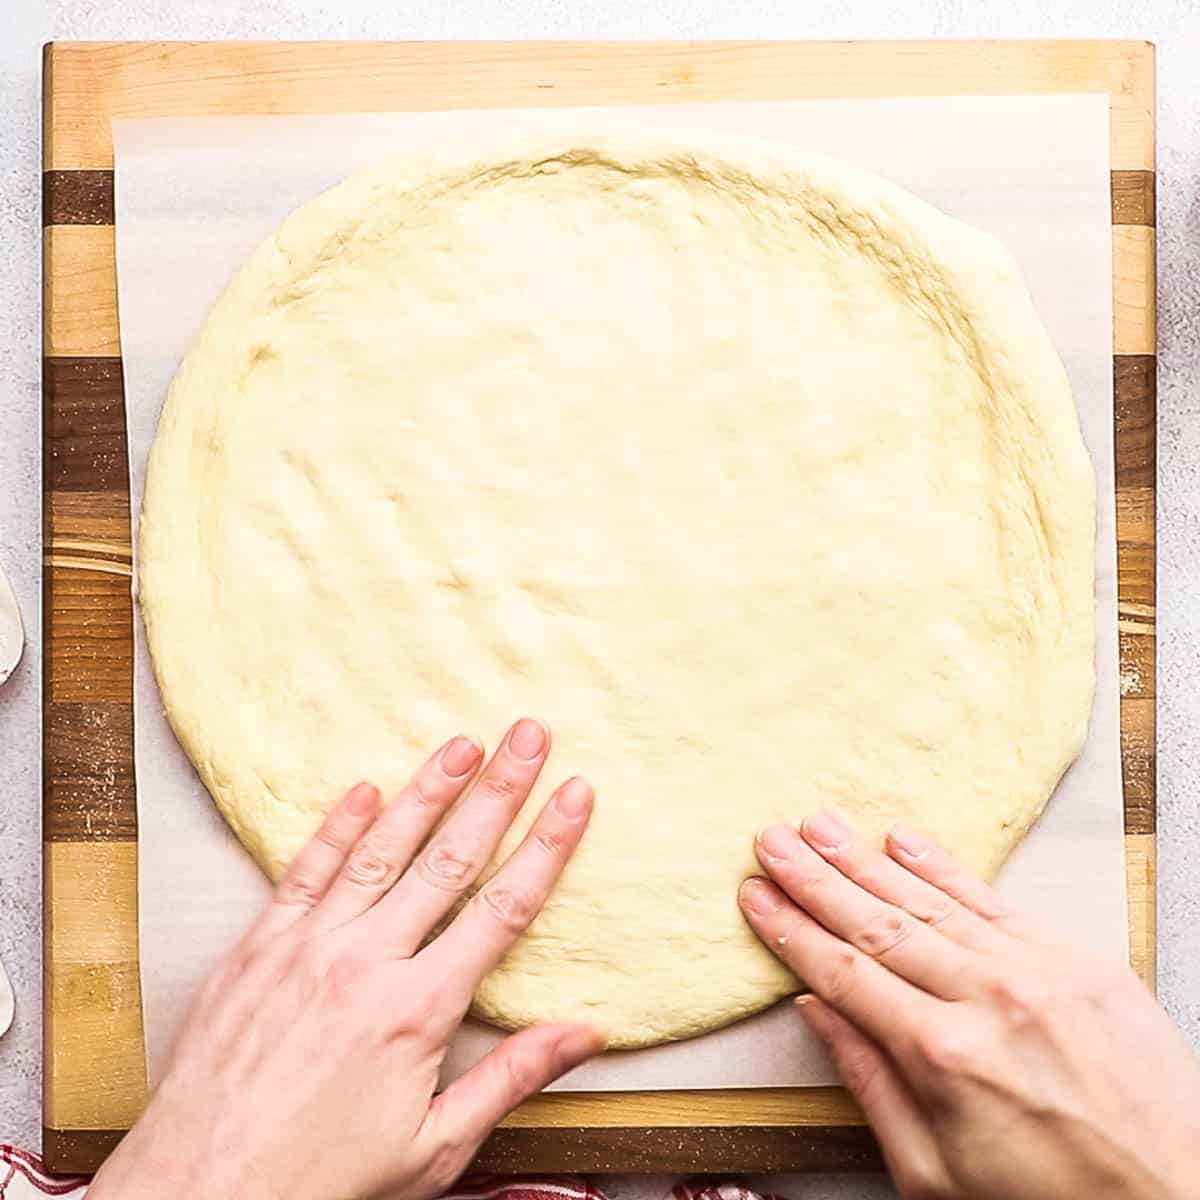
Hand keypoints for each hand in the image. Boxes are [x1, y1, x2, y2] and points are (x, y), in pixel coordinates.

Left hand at [90, 718, 603, 1199]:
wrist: (203, 1193)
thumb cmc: (322, 1178)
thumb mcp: (436, 1146)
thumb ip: (513, 1077)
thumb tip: (586, 1033)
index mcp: (419, 1010)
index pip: (503, 907)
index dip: (548, 844)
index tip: (575, 793)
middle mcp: (367, 961)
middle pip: (450, 857)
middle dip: (498, 790)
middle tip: (529, 737)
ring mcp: (308, 946)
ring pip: (381, 849)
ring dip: (427, 790)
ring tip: (462, 743)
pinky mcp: (258, 947)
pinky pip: (305, 871)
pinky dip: (337, 827)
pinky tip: (364, 789)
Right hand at [739, 813, 1199, 1199]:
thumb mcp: (935, 1175)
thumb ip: (870, 1083)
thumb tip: (816, 1009)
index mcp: (944, 1056)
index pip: (844, 973)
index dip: (791, 929)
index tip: (755, 894)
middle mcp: (988, 999)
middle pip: (878, 923)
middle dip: (816, 878)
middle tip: (772, 840)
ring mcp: (1040, 971)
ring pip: (929, 901)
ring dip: (865, 859)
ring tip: (819, 825)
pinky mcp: (1082, 961)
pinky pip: (996, 901)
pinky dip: (944, 868)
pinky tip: (903, 839)